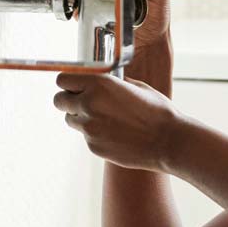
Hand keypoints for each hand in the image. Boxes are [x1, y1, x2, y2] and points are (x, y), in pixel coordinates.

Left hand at [53, 72, 183, 171]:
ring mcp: (89, 128)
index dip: (69, 82)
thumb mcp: (136, 86)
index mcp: (98, 84)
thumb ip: (112, 83)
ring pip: (70, 120)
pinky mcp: (93, 146)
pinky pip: (85, 136)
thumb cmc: (157, 111)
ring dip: (80, 117)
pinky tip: (115, 133)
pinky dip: (95, 134)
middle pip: (59, 101)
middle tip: (83, 102)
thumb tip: (101, 81)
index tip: (74, 86)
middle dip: (69, 100)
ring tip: (104, 118)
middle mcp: (88, 104)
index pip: (63, 79)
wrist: (168, 141)